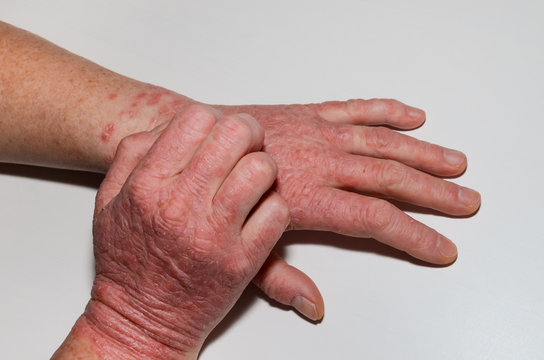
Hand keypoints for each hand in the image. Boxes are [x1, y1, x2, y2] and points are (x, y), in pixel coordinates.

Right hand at [85, 105, 288, 358]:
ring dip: (264, 169)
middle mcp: (182, 205)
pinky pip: (277, 211)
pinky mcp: (242, 262)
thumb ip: (133, 154)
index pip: (198, 119)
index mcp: (148, 184)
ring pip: (262, 169)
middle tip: (246, 148)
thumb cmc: (128, 261)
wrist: (142, 318)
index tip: (220, 133)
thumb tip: (170, 125)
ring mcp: (215, 234)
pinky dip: (274, 207)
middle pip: (236, 135)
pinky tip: (258, 213)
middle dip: (248, 134)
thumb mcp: (108, 201)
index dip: (217, 119)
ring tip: (254, 181)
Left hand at [214, 99, 480, 316]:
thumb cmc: (213, 193)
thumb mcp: (240, 249)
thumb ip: (280, 278)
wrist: (194, 138)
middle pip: (389, 179)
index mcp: (306, 198)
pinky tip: (413, 115)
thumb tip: (313, 308)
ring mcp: (316, 133)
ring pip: (382, 142)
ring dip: (423, 152)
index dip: (414, 235)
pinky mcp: (308, 112)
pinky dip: (387, 110)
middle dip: (433, 193)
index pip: (374, 220)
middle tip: (467, 202)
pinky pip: (356, 108)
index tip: (442, 247)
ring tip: (455, 163)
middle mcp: (319, 162)